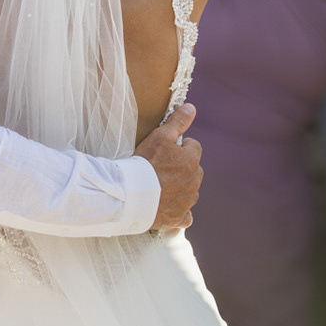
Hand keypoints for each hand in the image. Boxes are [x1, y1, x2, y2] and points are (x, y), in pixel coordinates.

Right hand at [134, 103, 200, 229]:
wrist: (131, 195)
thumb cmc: (144, 163)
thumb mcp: (160, 136)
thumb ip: (178, 121)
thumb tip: (191, 107)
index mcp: (192, 161)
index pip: (194, 147)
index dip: (180, 146)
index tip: (166, 150)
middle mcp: (194, 182)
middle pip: (193, 170)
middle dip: (182, 168)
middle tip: (160, 168)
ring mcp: (187, 201)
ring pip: (189, 192)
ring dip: (180, 188)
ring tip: (160, 186)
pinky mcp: (178, 218)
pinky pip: (185, 216)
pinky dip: (179, 212)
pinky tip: (169, 208)